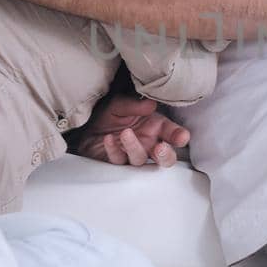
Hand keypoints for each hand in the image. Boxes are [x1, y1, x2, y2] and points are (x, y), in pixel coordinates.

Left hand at [70, 93, 190, 167]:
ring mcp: (133, 155)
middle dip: (166, 155)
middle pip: (166, 158)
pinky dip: (114, 150)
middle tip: (160, 148)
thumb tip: (150, 105)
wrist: (86, 124)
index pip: (173, 134)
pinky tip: (109, 139)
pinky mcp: (117, 162)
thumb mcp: (120, 103)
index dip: (179, 136)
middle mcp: (148, 143)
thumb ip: (135, 104)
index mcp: (155, 127)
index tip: (181, 137)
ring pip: (141, 161)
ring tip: (125, 133)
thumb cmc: (108, 113)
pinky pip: (118, 161)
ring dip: (135, 148)